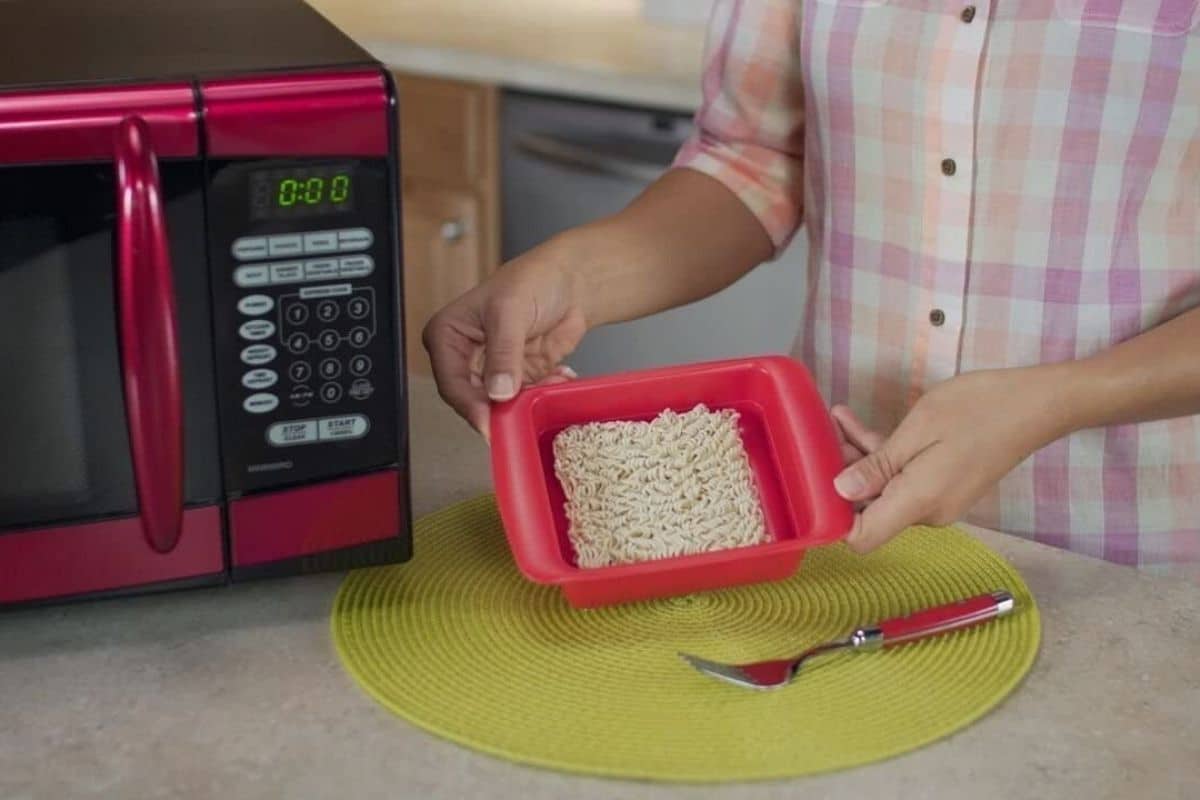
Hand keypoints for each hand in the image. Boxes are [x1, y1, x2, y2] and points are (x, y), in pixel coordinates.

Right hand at [422, 236, 586, 437]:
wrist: (572, 282)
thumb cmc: (534, 280)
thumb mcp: (510, 311)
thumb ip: (503, 353)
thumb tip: (497, 391)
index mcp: (448, 336)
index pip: (451, 382)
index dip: (470, 405)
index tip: (490, 422)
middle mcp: (465, 357)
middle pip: (474, 400)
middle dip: (502, 407)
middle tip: (524, 411)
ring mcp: (493, 371)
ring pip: (502, 406)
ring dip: (528, 401)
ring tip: (550, 379)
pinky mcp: (519, 379)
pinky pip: (527, 401)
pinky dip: (543, 394)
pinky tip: (559, 375)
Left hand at [830, 367, 1070, 552]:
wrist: (1037, 404)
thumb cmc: (980, 409)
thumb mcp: (918, 430)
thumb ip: (878, 465)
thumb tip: (841, 492)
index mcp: (918, 502)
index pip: (863, 538)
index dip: (834, 519)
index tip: (814, 484)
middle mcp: (928, 512)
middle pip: (869, 510)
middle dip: (841, 475)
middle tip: (821, 436)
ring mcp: (939, 500)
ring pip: (884, 489)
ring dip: (860, 459)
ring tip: (838, 420)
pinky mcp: (946, 485)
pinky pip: (904, 478)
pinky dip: (884, 455)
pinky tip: (858, 423)